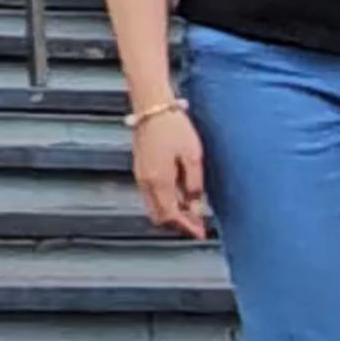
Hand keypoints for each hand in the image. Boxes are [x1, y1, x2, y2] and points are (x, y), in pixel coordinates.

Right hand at [127, 100, 208, 240]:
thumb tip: (196, 208)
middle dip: (177, 224)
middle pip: (159, 216)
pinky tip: (180, 195)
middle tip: (197, 225)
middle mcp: (145, 182)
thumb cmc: (174, 128)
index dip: (186, 227)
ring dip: (171, 213)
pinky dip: (164, 202)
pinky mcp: (139, 168)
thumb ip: (194, 185)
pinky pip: (150, 195)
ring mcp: (140, 176)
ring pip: (153, 207)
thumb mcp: (192, 157)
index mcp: (159, 181)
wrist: (152, 107)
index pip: (171, 216)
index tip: (200, 233)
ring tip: (191, 210)